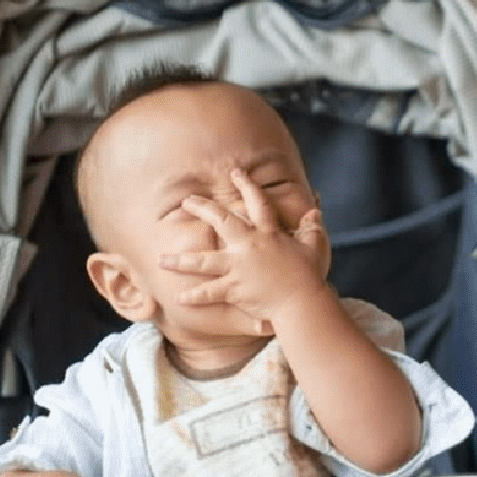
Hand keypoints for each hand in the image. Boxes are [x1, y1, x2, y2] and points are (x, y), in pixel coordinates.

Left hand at [160, 169, 329, 328]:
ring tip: (162, 260)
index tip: (235, 173)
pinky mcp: (234, 289)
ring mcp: (238, 268)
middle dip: (202, 209)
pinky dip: (194, 296)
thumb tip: (315, 211)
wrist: (302, 302)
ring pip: (203, 262)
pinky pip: (209, 293)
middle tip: (187, 201)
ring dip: (181, 261)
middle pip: (221, 222)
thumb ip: (312, 228)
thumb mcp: (315, 247)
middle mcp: (249, 246)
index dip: (246, 186)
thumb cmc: (309, 276)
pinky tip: (179, 297)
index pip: (257, 204)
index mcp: (268, 234)